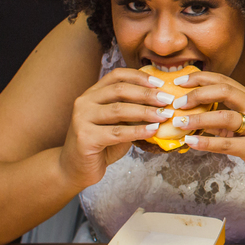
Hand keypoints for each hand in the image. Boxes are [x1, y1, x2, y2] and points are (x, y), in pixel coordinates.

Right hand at [59, 67, 178, 187]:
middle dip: (147, 94)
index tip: (160, 83)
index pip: (117, 76)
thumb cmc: (102, 144)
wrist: (76, 168)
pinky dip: (138, 131)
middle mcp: (84, 102)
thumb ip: (132, 111)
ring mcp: (81, 119)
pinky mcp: (85, 137)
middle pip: (120, 90)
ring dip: (145, 112)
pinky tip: (153, 131)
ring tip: (164, 115)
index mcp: (92, 93)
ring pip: (119, 110)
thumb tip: (163, 103)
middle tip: (168, 100)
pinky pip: (117, 132)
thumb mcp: (118, 123)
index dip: (139, 77)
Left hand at [167, 71, 244, 185]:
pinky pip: (226, 144)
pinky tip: (191, 142)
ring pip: (225, 117)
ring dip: (198, 119)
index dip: (200, 78)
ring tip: (180, 123)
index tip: (179, 82)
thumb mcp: (244, 121)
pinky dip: (206, 143)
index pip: (223, 80)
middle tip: (178, 103)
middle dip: (198, 94)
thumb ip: (222, 114)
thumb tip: (191, 111)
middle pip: (225, 91)